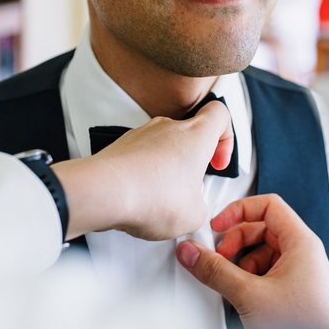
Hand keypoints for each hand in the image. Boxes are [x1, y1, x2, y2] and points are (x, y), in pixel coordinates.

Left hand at [52, 100, 233, 240]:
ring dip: (168, 168)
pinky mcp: (121, 145)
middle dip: (193, 161)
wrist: (102, 192)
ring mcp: (142, 134)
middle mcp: (168, 127)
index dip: (226, 137)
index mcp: (195, 135)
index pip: (219, 113)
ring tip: (162, 197)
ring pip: (165, 145)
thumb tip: (192, 208)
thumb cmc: (149, 194)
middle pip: (191, 133)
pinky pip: (141, 156)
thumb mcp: (194, 214)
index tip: (218, 161)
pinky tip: (142, 197)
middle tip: (190, 185)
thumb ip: (200, 206)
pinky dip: (145, 173)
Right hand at [176, 194, 328, 328]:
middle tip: (219, 257)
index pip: (269, 205)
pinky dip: (248, 279)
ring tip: (229, 281)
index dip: (239, 210)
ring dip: (240, 263)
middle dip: (236, 241)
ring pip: (262, 253)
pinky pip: (266, 274)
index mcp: (302, 243)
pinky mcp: (294, 293)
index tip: (217, 225)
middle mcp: (304, 254)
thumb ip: (215, 270)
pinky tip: (240, 296)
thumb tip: (192, 252)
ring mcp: (300, 274)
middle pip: (262, 229)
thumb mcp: (250, 295)